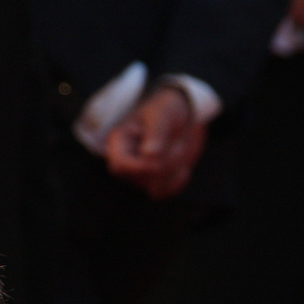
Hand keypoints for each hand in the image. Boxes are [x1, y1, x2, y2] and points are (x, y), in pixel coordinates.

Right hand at [104, 86, 207, 200]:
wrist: (183, 114)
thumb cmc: (167, 109)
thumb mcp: (162, 113)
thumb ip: (156, 132)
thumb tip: (150, 155)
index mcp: (120, 142)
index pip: (119, 166)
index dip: (140, 167)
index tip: (159, 153)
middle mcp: (126, 161)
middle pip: (138, 179)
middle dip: (164, 165)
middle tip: (179, 144)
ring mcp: (140, 174)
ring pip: (152, 189)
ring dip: (173, 173)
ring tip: (181, 150)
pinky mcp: (156, 181)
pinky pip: (163, 193)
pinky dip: (177, 183)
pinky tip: (184, 168)